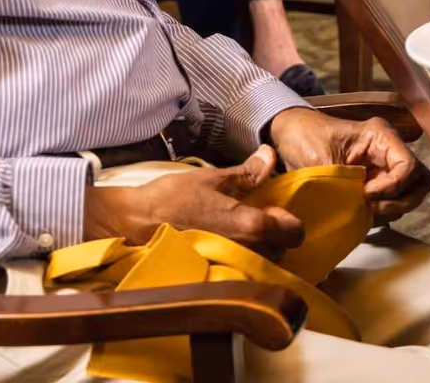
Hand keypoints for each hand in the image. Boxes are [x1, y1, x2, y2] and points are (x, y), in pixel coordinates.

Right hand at [83, 146, 303, 259]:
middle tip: (255, 215)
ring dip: (259, 247)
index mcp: (250, 226)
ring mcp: (230, 265)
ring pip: (263, 261)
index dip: (291, 219)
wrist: (134, 223)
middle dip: (275, 233)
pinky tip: (225, 242)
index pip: (294, 232)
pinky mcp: (215, 273)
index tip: (274, 208)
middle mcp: (245, 251)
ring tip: (239, 229)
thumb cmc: (172, 198)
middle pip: (282, 249)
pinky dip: (241, 258)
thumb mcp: (213, 178)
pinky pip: (241, 269)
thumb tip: (270, 155)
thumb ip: (247, 172)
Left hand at [268, 107, 429, 223]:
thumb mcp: (321, 158)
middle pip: (420, 181)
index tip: (365, 194)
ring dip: (393, 207)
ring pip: (411, 193)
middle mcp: (388, 150)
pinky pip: (393, 201)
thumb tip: (360, 209)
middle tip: (372, 206)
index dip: (392, 187)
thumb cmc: (304, 137)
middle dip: (400, 200)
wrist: (289, 135)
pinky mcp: (375, 181)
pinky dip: (382, 212)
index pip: (408, 166)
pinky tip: (360, 213)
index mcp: (380, 136)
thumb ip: (343, 183)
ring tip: (365, 210)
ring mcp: (384, 166)